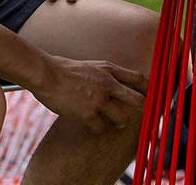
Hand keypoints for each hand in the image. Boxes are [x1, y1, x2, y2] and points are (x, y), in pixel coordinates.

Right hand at [30, 55, 147, 132]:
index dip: (148, 89)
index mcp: (108, 70)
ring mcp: (99, 99)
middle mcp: (108, 84)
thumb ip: (103, 74)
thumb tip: (114, 84)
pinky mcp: (88, 113)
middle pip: (139, 101)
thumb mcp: (88, 66)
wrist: (45, 74)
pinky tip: (91, 125)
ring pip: (123, 119)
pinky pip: (102, 128)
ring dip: (118, 123)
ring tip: (110, 123)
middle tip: (136, 117)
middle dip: (141, 111)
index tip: (150, 97)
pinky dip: (98, 129)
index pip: (138, 79)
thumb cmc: (62, 69)